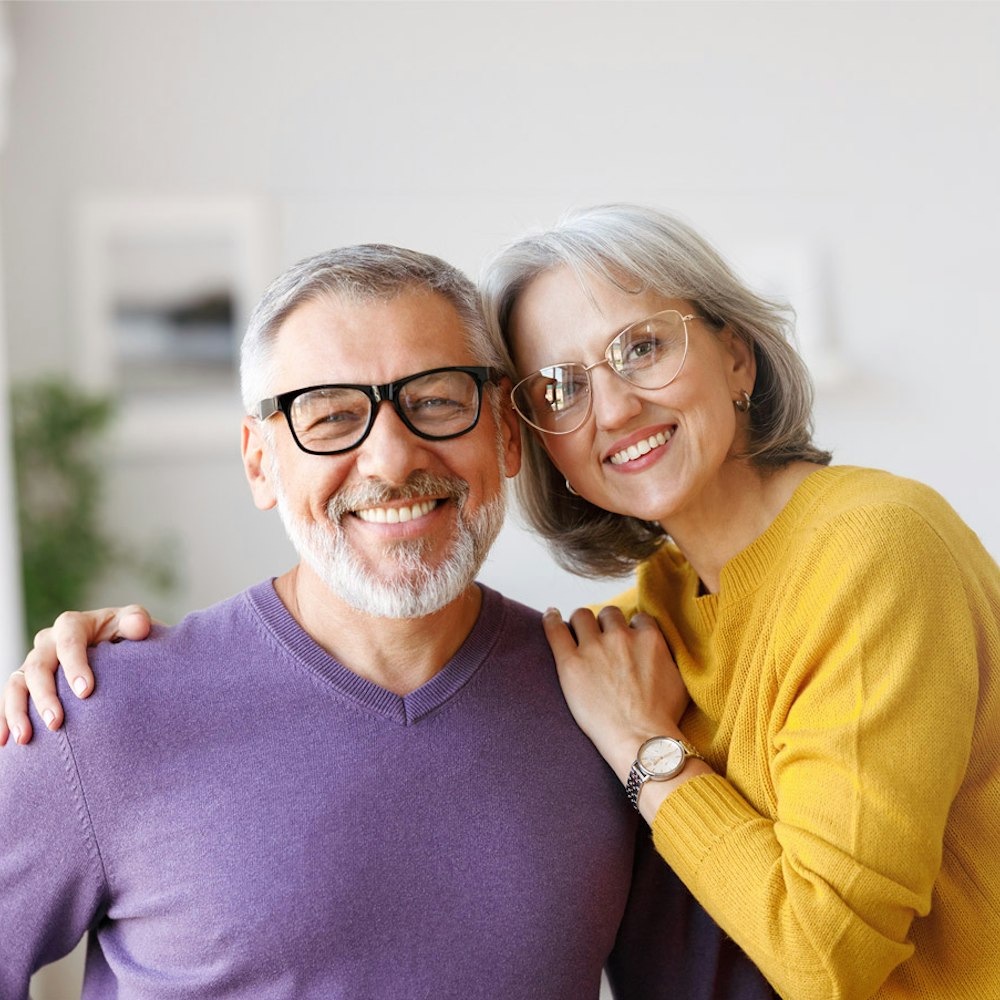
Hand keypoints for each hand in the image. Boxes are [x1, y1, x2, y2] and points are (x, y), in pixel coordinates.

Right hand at [0, 605, 152, 745]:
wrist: (116, 647)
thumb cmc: (125, 635)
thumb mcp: (132, 624)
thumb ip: (135, 622)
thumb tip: (139, 627)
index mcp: (72, 625)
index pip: (69, 642)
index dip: (75, 665)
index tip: (85, 692)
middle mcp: (47, 642)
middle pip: (38, 666)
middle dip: (45, 695)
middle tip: (56, 722)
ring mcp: (33, 663)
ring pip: (16, 685)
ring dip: (17, 712)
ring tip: (25, 738)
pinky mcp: (25, 683)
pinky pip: (8, 700)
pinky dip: (4, 720)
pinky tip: (5, 743)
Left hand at [543, 606, 690, 781]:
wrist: (641, 740)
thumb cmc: (662, 717)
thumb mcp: (678, 679)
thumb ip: (667, 656)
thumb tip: (660, 651)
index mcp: (648, 638)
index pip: (637, 619)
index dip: (631, 629)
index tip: (627, 639)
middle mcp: (620, 636)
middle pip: (609, 614)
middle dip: (606, 625)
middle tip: (603, 641)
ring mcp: (594, 648)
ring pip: (582, 616)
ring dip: (582, 623)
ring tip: (577, 632)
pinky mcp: (570, 663)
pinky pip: (556, 630)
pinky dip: (551, 620)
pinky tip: (550, 615)